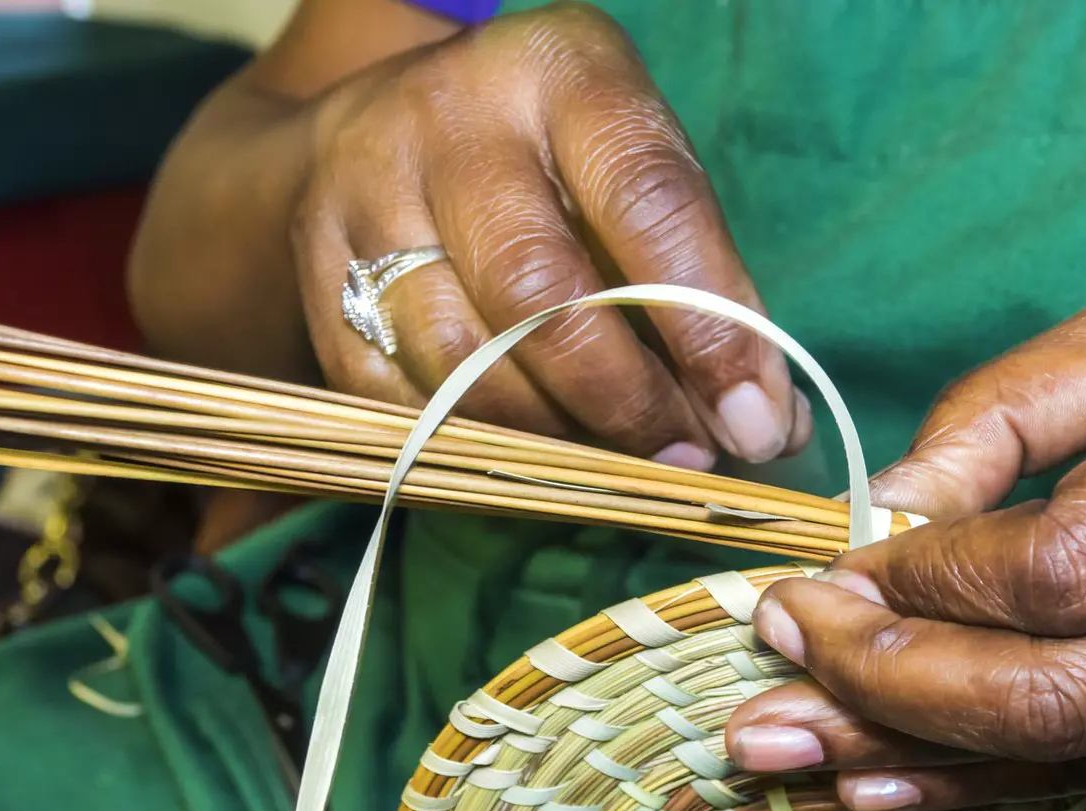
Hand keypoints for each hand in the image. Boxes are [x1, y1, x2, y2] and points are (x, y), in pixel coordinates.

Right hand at [292, 3, 806, 468]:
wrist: (379, 131)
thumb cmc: (550, 163)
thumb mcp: (635, 174)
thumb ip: (705, 284)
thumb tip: (767, 425)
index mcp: (559, 70)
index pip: (647, 201)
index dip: (709, 327)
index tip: (757, 420)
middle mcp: (451, 121)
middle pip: (539, 293)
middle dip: (625, 399)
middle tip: (683, 453)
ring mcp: (367, 196)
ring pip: (461, 360)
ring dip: (554, 439)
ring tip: (618, 464)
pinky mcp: (318, 275)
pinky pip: (398, 398)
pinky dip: (477, 448)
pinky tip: (534, 460)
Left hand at [724, 270, 1085, 810]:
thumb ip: (1008, 411)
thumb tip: (877, 518)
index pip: (1065, 568)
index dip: (923, 588)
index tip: (818, 577)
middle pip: (1062, 693)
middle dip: (888, 690)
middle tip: (771, 668)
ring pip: (1079, 759)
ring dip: (910, 759)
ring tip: (775, 754)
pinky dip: (988, 787)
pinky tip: (882, 782)